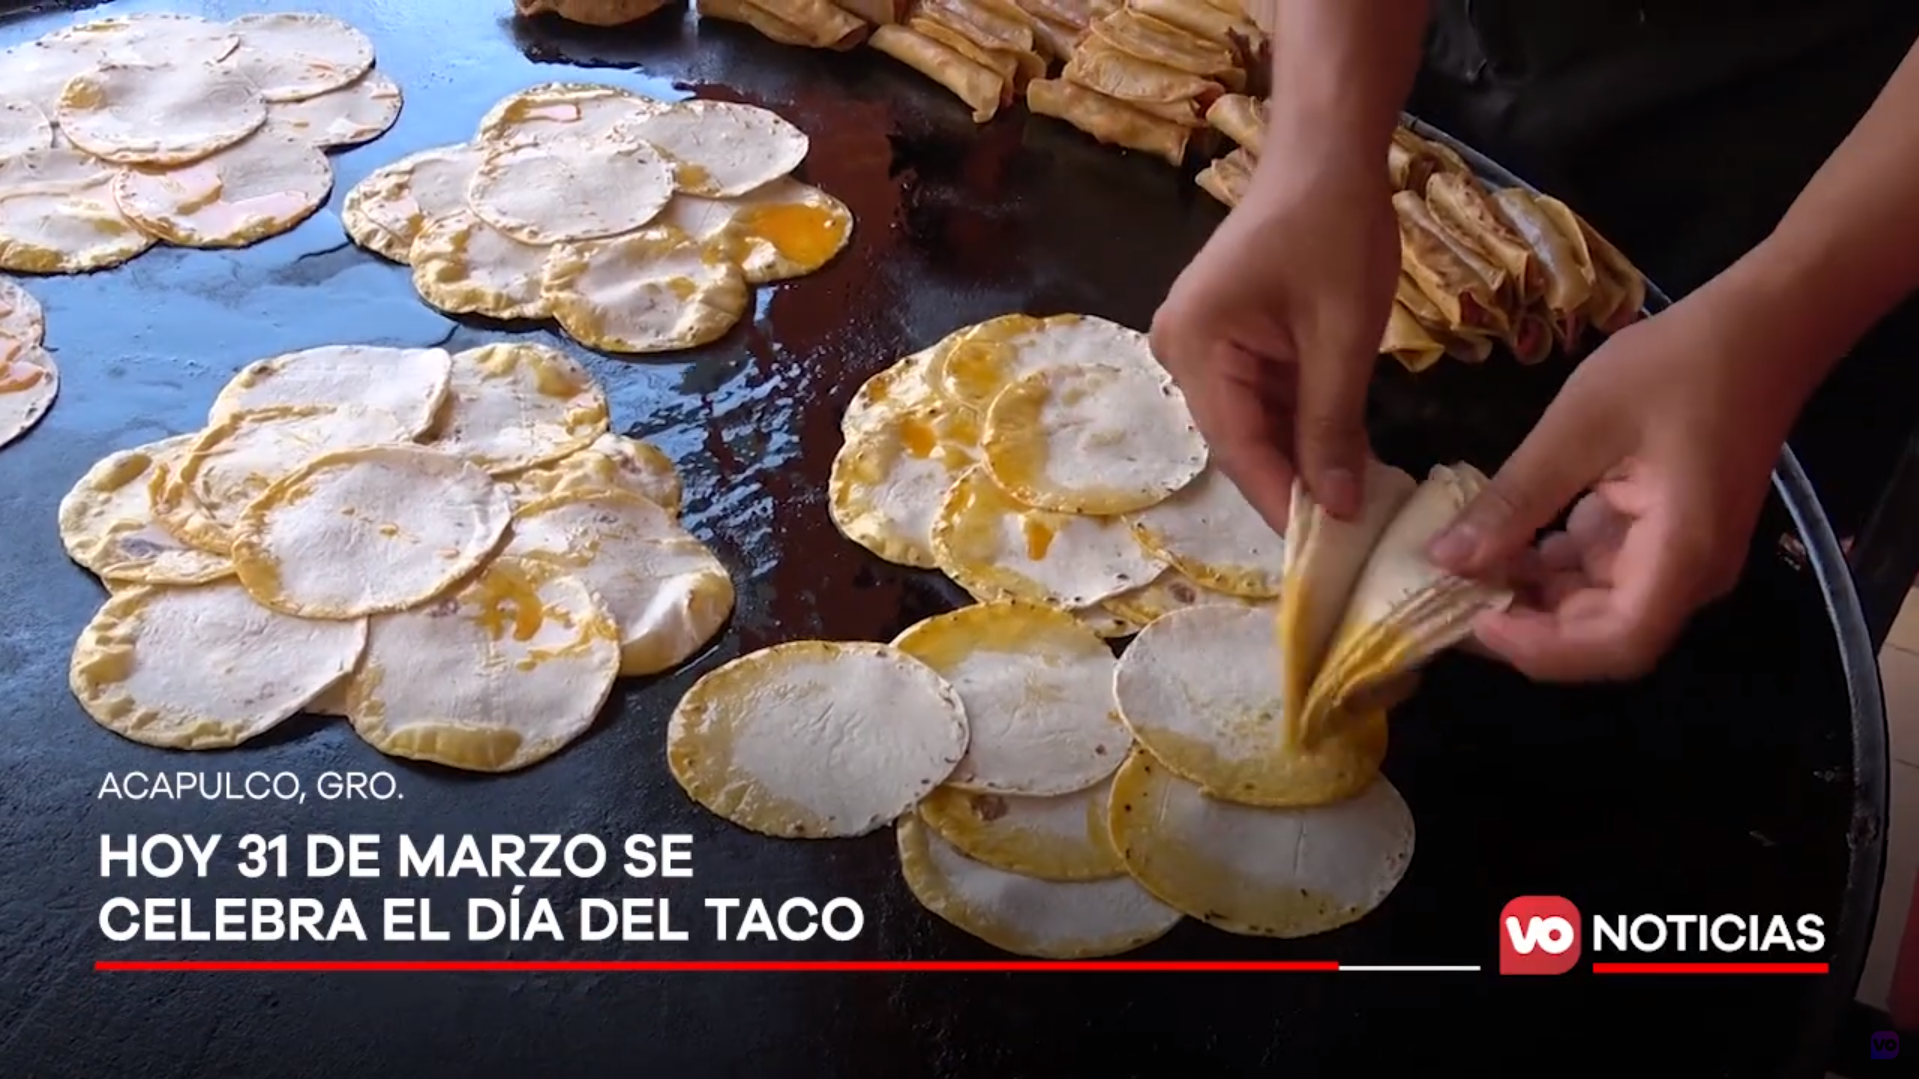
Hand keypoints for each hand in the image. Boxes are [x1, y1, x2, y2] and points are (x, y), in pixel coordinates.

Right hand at [1148, 148, 1399, 524]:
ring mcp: (1201, 347)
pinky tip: (1345, 455)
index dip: (1283, 502)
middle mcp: (1181, 353)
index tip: (1329, 552)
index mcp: (1194, 348)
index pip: (1238, 447)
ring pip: (1255, 425)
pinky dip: (1304, 424)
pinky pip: (1264, 399)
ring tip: (1358, 504)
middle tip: (1353, 536)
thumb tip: (1337, 509)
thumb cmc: (1335, 231)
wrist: (1327, 153)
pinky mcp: (1229, 340)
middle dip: (1296, 485)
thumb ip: (1333, 425)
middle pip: (1241, 442)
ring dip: (1304, 458)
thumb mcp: (1342, 335)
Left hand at [1424, 280, 1809, 680]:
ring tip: (1466, 565)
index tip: (1475, 619)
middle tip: (1451, 596)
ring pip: (1598, 608)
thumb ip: (1516, 499)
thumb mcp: (1580, 426)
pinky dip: (1553, 564)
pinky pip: (1605, 573)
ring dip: (1533, 593)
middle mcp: (1691, 575)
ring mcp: (1682, 559)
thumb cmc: (1677, 366)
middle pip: (1604, 636)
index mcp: (1683, 554)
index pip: (1616, 644)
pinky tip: (1507, 537)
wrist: (1759, 330)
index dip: (1540, 647)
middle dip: (1525, 624)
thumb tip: (1446, 559)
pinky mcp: (1668, 538)